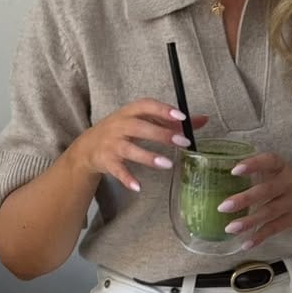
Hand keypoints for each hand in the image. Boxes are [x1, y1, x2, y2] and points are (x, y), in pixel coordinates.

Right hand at [71, 100, 208, 193]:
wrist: (88, 147)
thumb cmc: (122, 131)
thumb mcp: (142, 122)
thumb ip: (171, 122)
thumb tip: (203, 120)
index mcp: (130, 112)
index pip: (146, 106)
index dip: (163, 110)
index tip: (181, 117)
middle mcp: (120, 125)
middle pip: (140, 127)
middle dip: (162, 134)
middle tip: (183, 142)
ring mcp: (112, 144)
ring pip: (130, 149)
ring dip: (148, 157)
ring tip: (167, 164)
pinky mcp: (107, 161)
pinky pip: (117, 170)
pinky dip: (127, 178)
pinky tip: (138, 186)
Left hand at [214, 154, 291, 249]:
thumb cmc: (291, 184)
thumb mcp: (281, 173)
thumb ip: (258, 174)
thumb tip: (220, 179)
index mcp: (283, 169)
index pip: (270, 161)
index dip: (254, 164)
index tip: (235, 169)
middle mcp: (290, 184)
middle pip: (267, 191)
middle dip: (244, 199)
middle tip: (223, 206)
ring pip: (270, 212)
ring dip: (249, 221)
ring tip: (230, 228)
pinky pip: (276, 229)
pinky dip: (260, 237)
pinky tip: (245, 244)